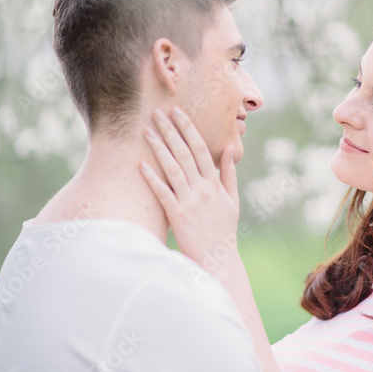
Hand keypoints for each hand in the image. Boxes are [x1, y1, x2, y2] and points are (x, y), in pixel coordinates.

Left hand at [140, 107, 239, 272]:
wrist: (219, 259)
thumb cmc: (223, 230)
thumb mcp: (232, 200)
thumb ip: (229, 173)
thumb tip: (229, 148)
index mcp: (215, 183)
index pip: (201, 148)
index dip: (188, 128)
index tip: (178, 112)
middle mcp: (203, 189)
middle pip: (185, 153)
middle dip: (170, 130)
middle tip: (157, 112)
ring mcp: (190, 201)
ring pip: (173, 168)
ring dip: (159, 147)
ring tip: (146, 131)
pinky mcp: (178, 216)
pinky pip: (163, 192)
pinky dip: (152, 177)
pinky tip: (140, 163)